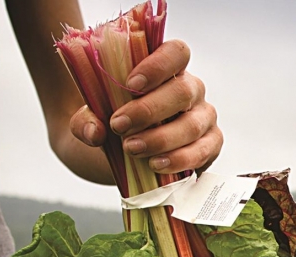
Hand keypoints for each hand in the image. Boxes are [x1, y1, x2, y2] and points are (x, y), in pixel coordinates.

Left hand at [71, 40, 222, 173]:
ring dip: (162, 139)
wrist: (121, 157)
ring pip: (192, 125)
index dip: (157, 66)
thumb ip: (85, 122)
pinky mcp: (210, 145)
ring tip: (132, 149)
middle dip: (149, 110)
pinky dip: (180, 159)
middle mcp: (191, 89)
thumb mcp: (89, 120)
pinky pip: (204, 150)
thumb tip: (95, 132)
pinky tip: (156, 164)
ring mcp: (203, 118)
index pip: (176, 53)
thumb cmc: (111, 126)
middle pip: (183, 91)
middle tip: (119, 126)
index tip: (130, 85)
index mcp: (167, 69)